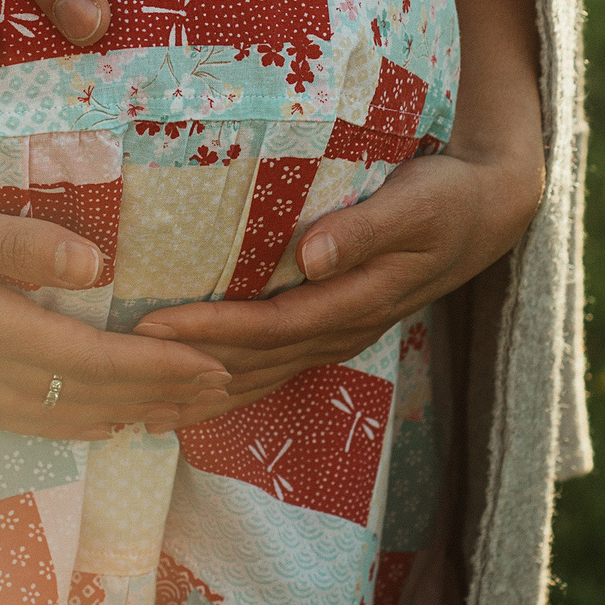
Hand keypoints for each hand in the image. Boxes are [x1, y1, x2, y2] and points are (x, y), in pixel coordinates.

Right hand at [0, 175, 230, 439]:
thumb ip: (17, 243)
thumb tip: (96, 265)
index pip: (97, 361)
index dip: (162, 367)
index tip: (218, 366)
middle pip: (88, 399)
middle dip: (159, 397)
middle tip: (223, 393)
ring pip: (59, 418)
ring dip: (122, 416)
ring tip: (173, 415)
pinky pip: (24, 420)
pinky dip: (71, 424)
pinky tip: (87, 420)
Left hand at [130, 141, 543, 429]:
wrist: (485, 211)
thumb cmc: (446, 196)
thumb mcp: (416, 203)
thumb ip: (364, 230)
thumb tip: (309, 256)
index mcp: (357, 300)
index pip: (271, 324)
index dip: (213, 329)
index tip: (155, 324)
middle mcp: (341, 329)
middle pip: (254, 362)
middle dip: (187, 369)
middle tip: (119, 373)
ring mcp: (336, 336)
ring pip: (259, 376)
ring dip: (201, 392)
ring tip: (138, 408)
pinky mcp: (329, 329)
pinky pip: (271, 368)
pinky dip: (227, 386)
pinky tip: (187, 400)